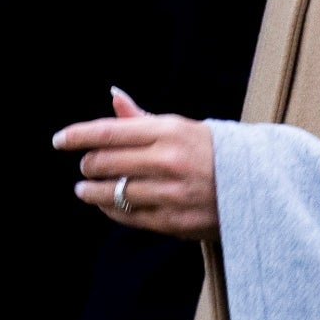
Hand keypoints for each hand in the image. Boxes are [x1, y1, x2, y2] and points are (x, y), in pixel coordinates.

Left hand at [57, 89, 218, 239]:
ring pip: (113, 193)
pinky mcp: (175, 222)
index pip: (109, 132)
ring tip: (84, 189)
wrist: (260, 186)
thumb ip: (142, 118)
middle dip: (87, 164)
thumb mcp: (182, 127)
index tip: (59, 140)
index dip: (78, 135)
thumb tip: (113, 97)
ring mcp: (172, 193)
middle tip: (84, 165)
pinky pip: (129, 217)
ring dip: (91, 191)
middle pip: (106, 162)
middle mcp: (169, 160)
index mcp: (170, 131)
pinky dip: (111, 210)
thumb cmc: (214, 151)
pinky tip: (107, 204)